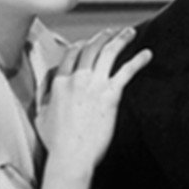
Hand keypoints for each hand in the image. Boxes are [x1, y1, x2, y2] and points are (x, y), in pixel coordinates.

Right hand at [36, 27, 150, 180]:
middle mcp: (76, 79)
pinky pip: (127, 71)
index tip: (87, 41)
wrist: (71, 156)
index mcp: (59, 83)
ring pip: (108, 53)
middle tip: (111, 32)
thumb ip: (45, 98)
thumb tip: (47, 89)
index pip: (70, 54)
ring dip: (120, 39)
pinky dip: (138, 60)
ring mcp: (94, 85)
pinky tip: (147, 54)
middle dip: (102, 37)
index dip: (81, 44)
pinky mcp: (111, 95)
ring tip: (129, 32)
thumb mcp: (41, 115)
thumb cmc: (57, 142)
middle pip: (90, 49)